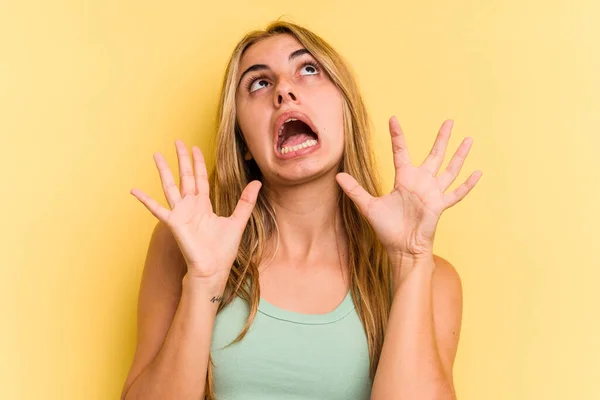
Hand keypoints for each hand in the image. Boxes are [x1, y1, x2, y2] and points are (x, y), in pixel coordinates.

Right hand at [130, 140, 261, 283]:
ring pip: (170, 186)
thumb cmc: (223, 250)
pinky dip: (145, 200)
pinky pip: (157, 209)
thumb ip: (246, 201)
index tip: (195, 148)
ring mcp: (180, 213)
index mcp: (204, 205)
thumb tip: (257, 183)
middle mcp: (191, 206)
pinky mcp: (173, 223)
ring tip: (156, 155)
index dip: (198, 163)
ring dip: (164, 171)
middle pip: (185, 176)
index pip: (200, 178)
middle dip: (182, 159)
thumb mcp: (238, 221)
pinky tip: (134, 190)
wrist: (213, 269)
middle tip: (178, 141)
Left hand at [336, 116, 481, 256]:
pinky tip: (478, 172)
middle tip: (449, 121)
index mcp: (404, 179)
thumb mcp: (369, 206)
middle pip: (434, 155)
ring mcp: (433, 193)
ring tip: (469, 139)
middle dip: (442, 138)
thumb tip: (337, 176)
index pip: (401, 152)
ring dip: (459, 155)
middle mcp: (421, 182)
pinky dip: (468, 184)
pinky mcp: (440, 205)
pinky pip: (456, 193)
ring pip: (450, 169)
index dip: (397, 136)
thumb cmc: (387, 229)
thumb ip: (355, 190)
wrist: (401, 248)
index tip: (393, 119)